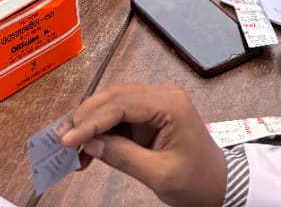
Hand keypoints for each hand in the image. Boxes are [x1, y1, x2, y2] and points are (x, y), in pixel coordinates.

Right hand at [58, 84, 226, 206]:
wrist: (219, 186)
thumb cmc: (196, 182)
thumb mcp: (159, 174)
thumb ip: (122, 156)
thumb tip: (88, 144)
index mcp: (170, 104)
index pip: (121, 105)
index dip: (90, 121)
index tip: (67, 139)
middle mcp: (163, 96)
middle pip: (114, 98)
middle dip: (85, 118)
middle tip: (62, 140)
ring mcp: (157, 103)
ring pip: (113, 104)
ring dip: (90, 124)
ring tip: (71, 148)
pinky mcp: (151, 116)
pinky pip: (120, 117)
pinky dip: (101, 131)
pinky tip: (88, 149)